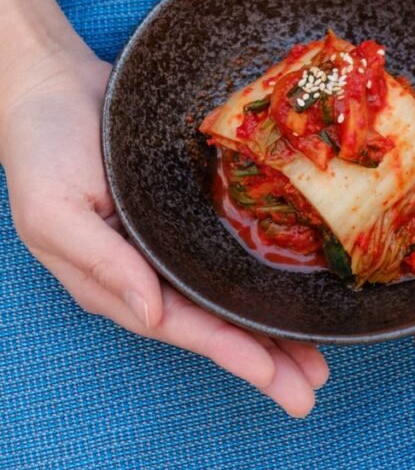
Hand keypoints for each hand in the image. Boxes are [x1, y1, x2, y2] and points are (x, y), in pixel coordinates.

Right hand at [0, 44, 327, 416]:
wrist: (52, 84)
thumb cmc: (41, 149)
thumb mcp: (54, 212)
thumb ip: (102, 265)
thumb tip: (152, 314)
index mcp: (114, 279)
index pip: (180, 325)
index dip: (227, 349)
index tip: (273, 374)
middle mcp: (147, 266)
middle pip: (212, 319)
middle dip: (263, 355)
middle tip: (313, 384)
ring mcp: (169, 236)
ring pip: (226, 289)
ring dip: (270, 324)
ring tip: (317, 355)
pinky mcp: (184, 205)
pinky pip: (226, 245)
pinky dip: (256, 269)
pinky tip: (288, 283)